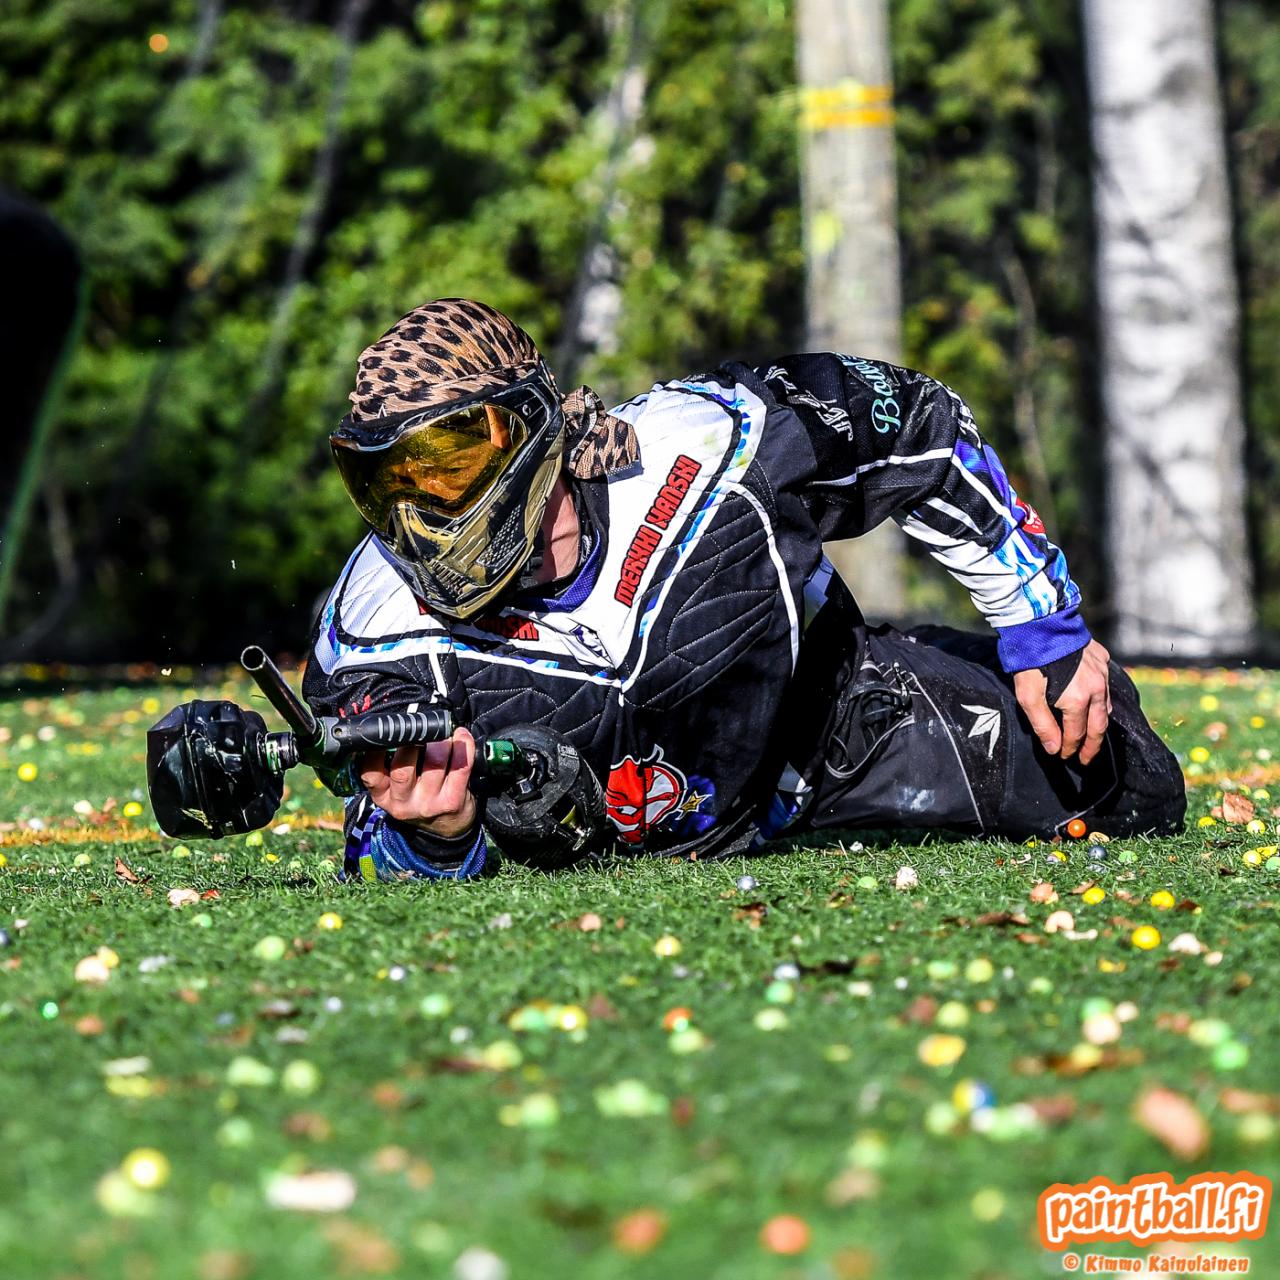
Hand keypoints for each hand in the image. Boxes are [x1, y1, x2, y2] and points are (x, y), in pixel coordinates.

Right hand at [358, 727, 476, 837]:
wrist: (446, 826)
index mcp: (383, 795)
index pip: (370, 774)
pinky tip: (461, 735)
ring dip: (441, 742)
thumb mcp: (395, 787)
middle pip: (403, 769)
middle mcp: (403, 802)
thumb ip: (390, 762)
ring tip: (444, 732)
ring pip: (434, 764)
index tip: (385, 731)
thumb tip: (395, 725)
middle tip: (421, 728)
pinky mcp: (452, 802)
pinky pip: (460, 768)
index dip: (375, 752)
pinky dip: (463, 746)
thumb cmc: (419, 794)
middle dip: (413, 743)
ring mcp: (429, 804)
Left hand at [1013, 640, 1112, 765]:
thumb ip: (1043, 725)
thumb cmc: (1030, 661)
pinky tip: (1095, 703)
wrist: (1040, 623)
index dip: (1071, 748)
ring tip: (1092, 735)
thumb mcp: (1028, 696)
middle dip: (1093, 745)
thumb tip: (1054, 749)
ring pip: (1107, 706)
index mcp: (1079, 700)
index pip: (1077, 734)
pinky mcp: (1102, 658)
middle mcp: (1097, 688)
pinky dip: (1102, 700)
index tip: (1065, 757)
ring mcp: (1102, 672)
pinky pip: (1106, 685)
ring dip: (1099, 723)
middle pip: (1099, 725)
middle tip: (1087, 759)